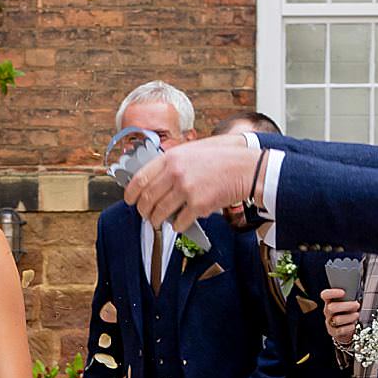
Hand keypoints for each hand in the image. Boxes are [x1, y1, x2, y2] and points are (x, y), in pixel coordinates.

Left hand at [122, 133, 259, 233]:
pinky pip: (179, 223)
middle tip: (146, 215)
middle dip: (143, 211)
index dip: (131, 193)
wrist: (247, 168)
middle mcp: (176, 173)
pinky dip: (177, 227)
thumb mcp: (192, 151)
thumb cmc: (223, 159)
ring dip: (157, 221)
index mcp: (171, 158)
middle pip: (147, 199)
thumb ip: (172, 162)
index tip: (130, 200)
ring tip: (160, 222)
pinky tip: (180, 224)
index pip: (140, 179)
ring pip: (160, 213)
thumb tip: (153, 179)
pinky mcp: (198, 205)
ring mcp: (186, 189)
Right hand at [320, 288, 359, 347]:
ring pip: (337, 320)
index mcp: (330, 302)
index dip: (332, 293)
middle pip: (331, 308)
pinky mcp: (333, 332)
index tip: (343, 292)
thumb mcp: (346, 303)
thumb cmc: (346, 313)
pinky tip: (353, 325)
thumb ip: (348, 297)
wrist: (343, 330)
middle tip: (356, 305)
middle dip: (346, 306)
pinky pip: (341, 330)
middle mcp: (328, 312)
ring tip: (356, 315)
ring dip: (349, 317)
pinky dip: (349, 327)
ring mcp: (329, 322)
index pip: (325, 295)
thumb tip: (355, 293)